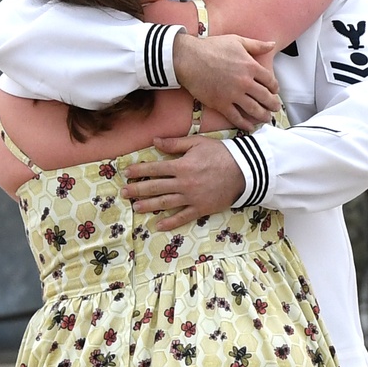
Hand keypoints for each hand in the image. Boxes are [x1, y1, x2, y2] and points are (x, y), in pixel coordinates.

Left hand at [122, 135, 245, 230]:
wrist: (244, 171)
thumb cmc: (221, 154)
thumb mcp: (197, 143)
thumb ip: (175, 143)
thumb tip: (155, 141)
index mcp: (181, 166)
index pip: (155, 168)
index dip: (139, 170)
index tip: (127, 172)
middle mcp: (183, 183)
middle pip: (155, 187)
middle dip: (137, 189)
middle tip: (123, 193)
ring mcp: (191, 198)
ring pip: (165, 203)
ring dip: (149, 205)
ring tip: (135, 207)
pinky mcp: (201, 208)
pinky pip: (183, 217)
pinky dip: (171, 222)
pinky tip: (159, 225)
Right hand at [171, 32, 279, 126]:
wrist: (189, 58)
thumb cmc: (211, 47)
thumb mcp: (237, 41)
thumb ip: (256, 45)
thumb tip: (271, 44)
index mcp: (250, 66)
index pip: (270, 81)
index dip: (274, 88)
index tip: (274, 91)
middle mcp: (245, 82)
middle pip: (265, 97)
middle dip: (273, 104)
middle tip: (275, 108)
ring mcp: (233, 94)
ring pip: (254, 109)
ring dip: (263, 115)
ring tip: (267, 118)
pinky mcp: (221, 104)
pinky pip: (236, 117)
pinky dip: (245, 124)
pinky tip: (250, 127)